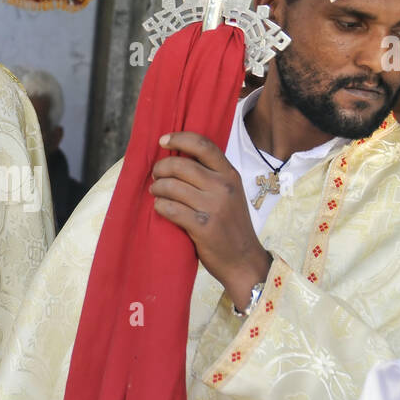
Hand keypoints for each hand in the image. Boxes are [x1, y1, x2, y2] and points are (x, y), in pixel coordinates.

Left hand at [150, 132, 271, 308]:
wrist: (244, 260)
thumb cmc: (231, 226)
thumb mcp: (230, 194)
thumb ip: (211, 177)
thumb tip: (178, 159)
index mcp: (230, 175)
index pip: (203, 145)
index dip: (179, 139)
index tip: (163, 140)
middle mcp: (224, 187)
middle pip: (181, 165)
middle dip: (161, 168)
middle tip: (155, 176)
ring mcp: (214, 207)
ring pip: (172, 186)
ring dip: (157, 188)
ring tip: (155, 193)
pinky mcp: (203, 226)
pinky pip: (171, 209)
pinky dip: (160, 206)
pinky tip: (160, 208)